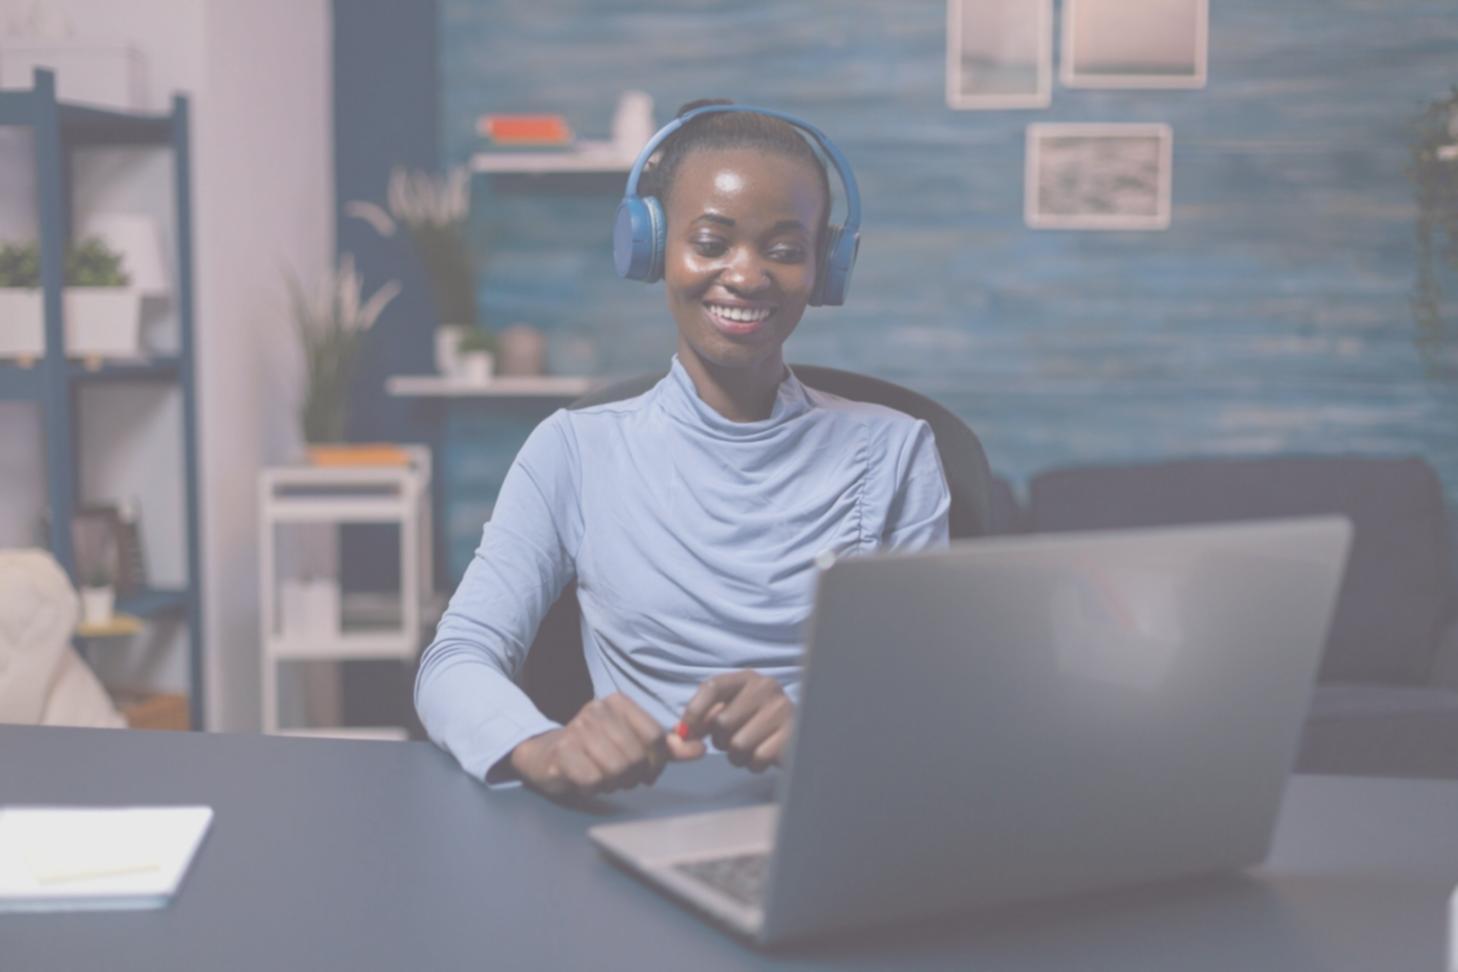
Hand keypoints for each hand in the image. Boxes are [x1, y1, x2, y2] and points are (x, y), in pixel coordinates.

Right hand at [509, 693, 692, 798]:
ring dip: (614, 783)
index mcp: (618, 702)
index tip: (648, 770)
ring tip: (604, 777)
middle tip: (622, 777)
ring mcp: (577, 729)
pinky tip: (586, 780)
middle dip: (633, 776)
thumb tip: (703, 749)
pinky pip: (594, 780)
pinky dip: (594, 788)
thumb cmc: (597, 750)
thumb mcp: (635, 744)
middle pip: (637, 757)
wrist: (547, 754)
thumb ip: (670, 747)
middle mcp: (597, 710)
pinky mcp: (562, 752)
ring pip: (616, 770)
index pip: (656, 738)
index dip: (657, 762)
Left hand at [676, 670, 794, 771]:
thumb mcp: (733, 710)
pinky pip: (756, 759)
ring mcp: (782, 710)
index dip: (693, 712)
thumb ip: (706, 717)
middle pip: (722, 722)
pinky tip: (764, 755)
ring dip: (737, 756)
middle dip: (721, 740)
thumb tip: (680, 734)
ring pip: (738, 744)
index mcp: (748, 678)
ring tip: (750, 748)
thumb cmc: (758, 723)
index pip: (712, 687)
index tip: (685, 733)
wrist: (802, 734)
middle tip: (734, 739)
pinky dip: (754, 764)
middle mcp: (767, 688)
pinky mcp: (792, 735)